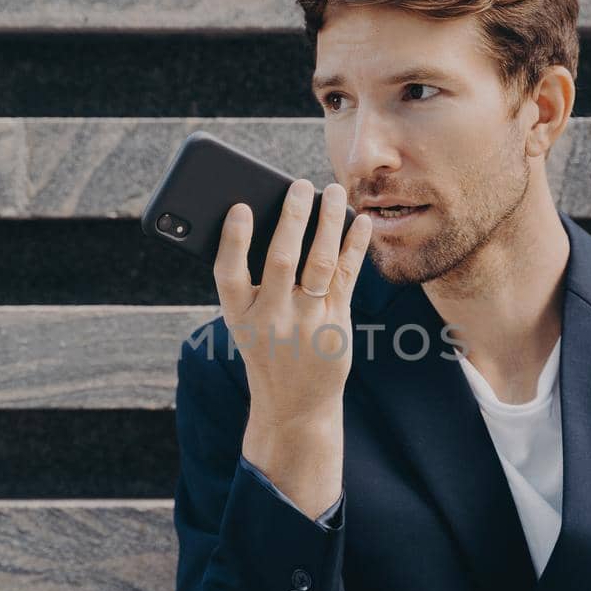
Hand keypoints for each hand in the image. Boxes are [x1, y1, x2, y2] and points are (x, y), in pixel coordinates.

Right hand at [214, 178, 372, 428]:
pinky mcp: (336, 325)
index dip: (233, 240)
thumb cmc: (266, 348)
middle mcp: (271, 319)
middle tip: (300, 185)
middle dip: (292, 219)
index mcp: (239, 316)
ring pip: (320, 263)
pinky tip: (360, 222)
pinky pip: (346, 277)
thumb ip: (252, 282)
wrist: (294, 405)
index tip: (241, 207)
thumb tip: (275, 221)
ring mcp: (306, 323)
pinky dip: (354, 246)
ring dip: (329, 223)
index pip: (229, 274)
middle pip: (281, 261)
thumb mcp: (246, 323)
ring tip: (334, 192)